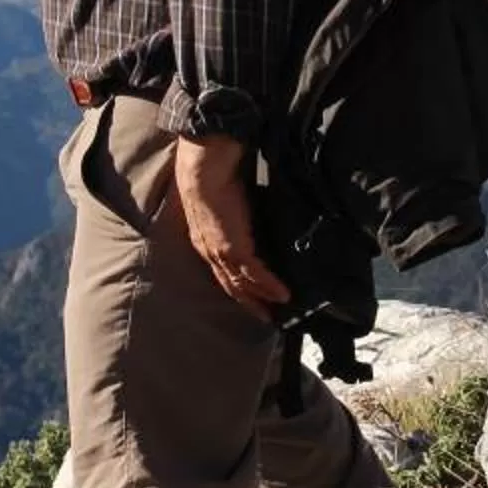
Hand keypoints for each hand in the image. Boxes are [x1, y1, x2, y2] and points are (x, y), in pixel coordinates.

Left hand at [171, 135, 289, 314]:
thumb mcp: (221, 200)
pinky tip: (284, 294)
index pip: (221, 269)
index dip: (235, 284)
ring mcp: (221, 253)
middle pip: (230, 285)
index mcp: (204, 240)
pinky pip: (255, 274)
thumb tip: (243, 212)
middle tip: (266, 317)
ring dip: (261, 299)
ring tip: (279, 309)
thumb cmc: (213, 176)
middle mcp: (209, 252)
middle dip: (248, 302)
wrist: (205, 171)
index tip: (250, 296)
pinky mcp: (234, 249)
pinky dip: (269, 286)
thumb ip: (231, 212)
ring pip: (242, 284)